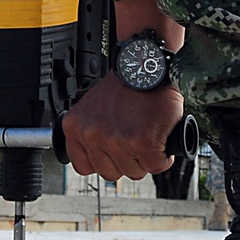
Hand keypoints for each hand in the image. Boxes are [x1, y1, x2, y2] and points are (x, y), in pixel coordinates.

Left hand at [62, 72, 184, 180]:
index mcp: (75, 127)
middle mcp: (93, 135)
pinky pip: (156, 166)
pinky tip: (161, 138)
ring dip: (146, 159)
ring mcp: (117, 140)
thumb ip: (91, 131)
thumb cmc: (126, 85)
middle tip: (136, 139)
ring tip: (149, 135)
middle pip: (111, 173)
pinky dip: (164, 156)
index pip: (84, 166)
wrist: (147, 65)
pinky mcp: (143, 142)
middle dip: (127, 160)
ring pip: (134, 172)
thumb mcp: (93, 107)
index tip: (114, 151)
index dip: (104, 160)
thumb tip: (100, 157)